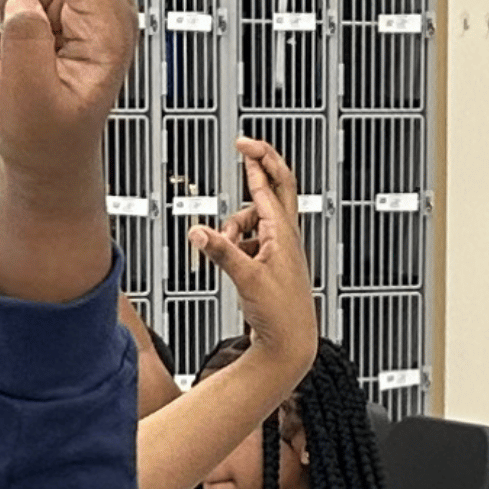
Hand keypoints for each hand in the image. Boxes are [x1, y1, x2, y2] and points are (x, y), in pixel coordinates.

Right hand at [188, 138, 318, 386]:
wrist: (291, 344)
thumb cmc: (281, 314)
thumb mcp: (246, 279)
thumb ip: (221, 252)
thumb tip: (198, 231)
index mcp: (284, 233)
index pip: (273, 184)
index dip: (258, 159)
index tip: (244, 144)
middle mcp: (285, 237)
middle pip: (273, 190)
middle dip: (258, 172)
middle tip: (244, 155)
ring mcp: (279, 250)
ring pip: (255, 219)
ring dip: (236, 225)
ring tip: (226, 246)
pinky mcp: (271, 264)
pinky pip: (252, 240)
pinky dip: (237, 243)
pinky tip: (232, 260)